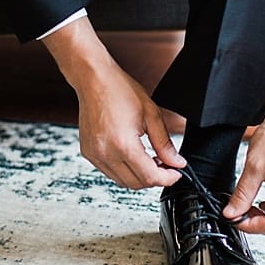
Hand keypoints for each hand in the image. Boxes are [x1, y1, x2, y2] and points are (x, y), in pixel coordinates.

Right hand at [74, 58, 185, 188]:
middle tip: (165, 165)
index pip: (149, 177)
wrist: (94, 80)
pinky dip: (124, 169)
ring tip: (150, 159)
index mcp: (123, 145)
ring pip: (122, 181)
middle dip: (154, 178)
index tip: (176, 173)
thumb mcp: (151, 115)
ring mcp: (94, 154)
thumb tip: (176, 162)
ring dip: (139, 175)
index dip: (167, 178)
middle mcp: (105, 153)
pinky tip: (132, 155)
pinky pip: (109, 171)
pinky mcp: (88, 152)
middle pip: (136, 183)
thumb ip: (165, 143)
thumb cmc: (119, 91)